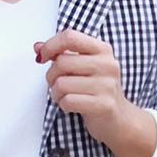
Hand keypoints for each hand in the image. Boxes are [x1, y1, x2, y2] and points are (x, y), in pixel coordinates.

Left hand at [34, 28, 155, 156]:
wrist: (119, 119)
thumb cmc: (98, 90)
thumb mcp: (83, 67)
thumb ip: (61, 54)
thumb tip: (38, 47)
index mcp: (102, 49)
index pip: (70, 37)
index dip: (50, 46)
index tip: (43, 57)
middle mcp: (107, 64)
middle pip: (62, 62)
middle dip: (51, 76)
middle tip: (56, 84)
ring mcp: (107, 85)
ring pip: (61, 83)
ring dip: (56, 93)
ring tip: (65, 96)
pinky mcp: (103, 105)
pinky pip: (68, 101)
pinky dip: (63, 105)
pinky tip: (71, 106)